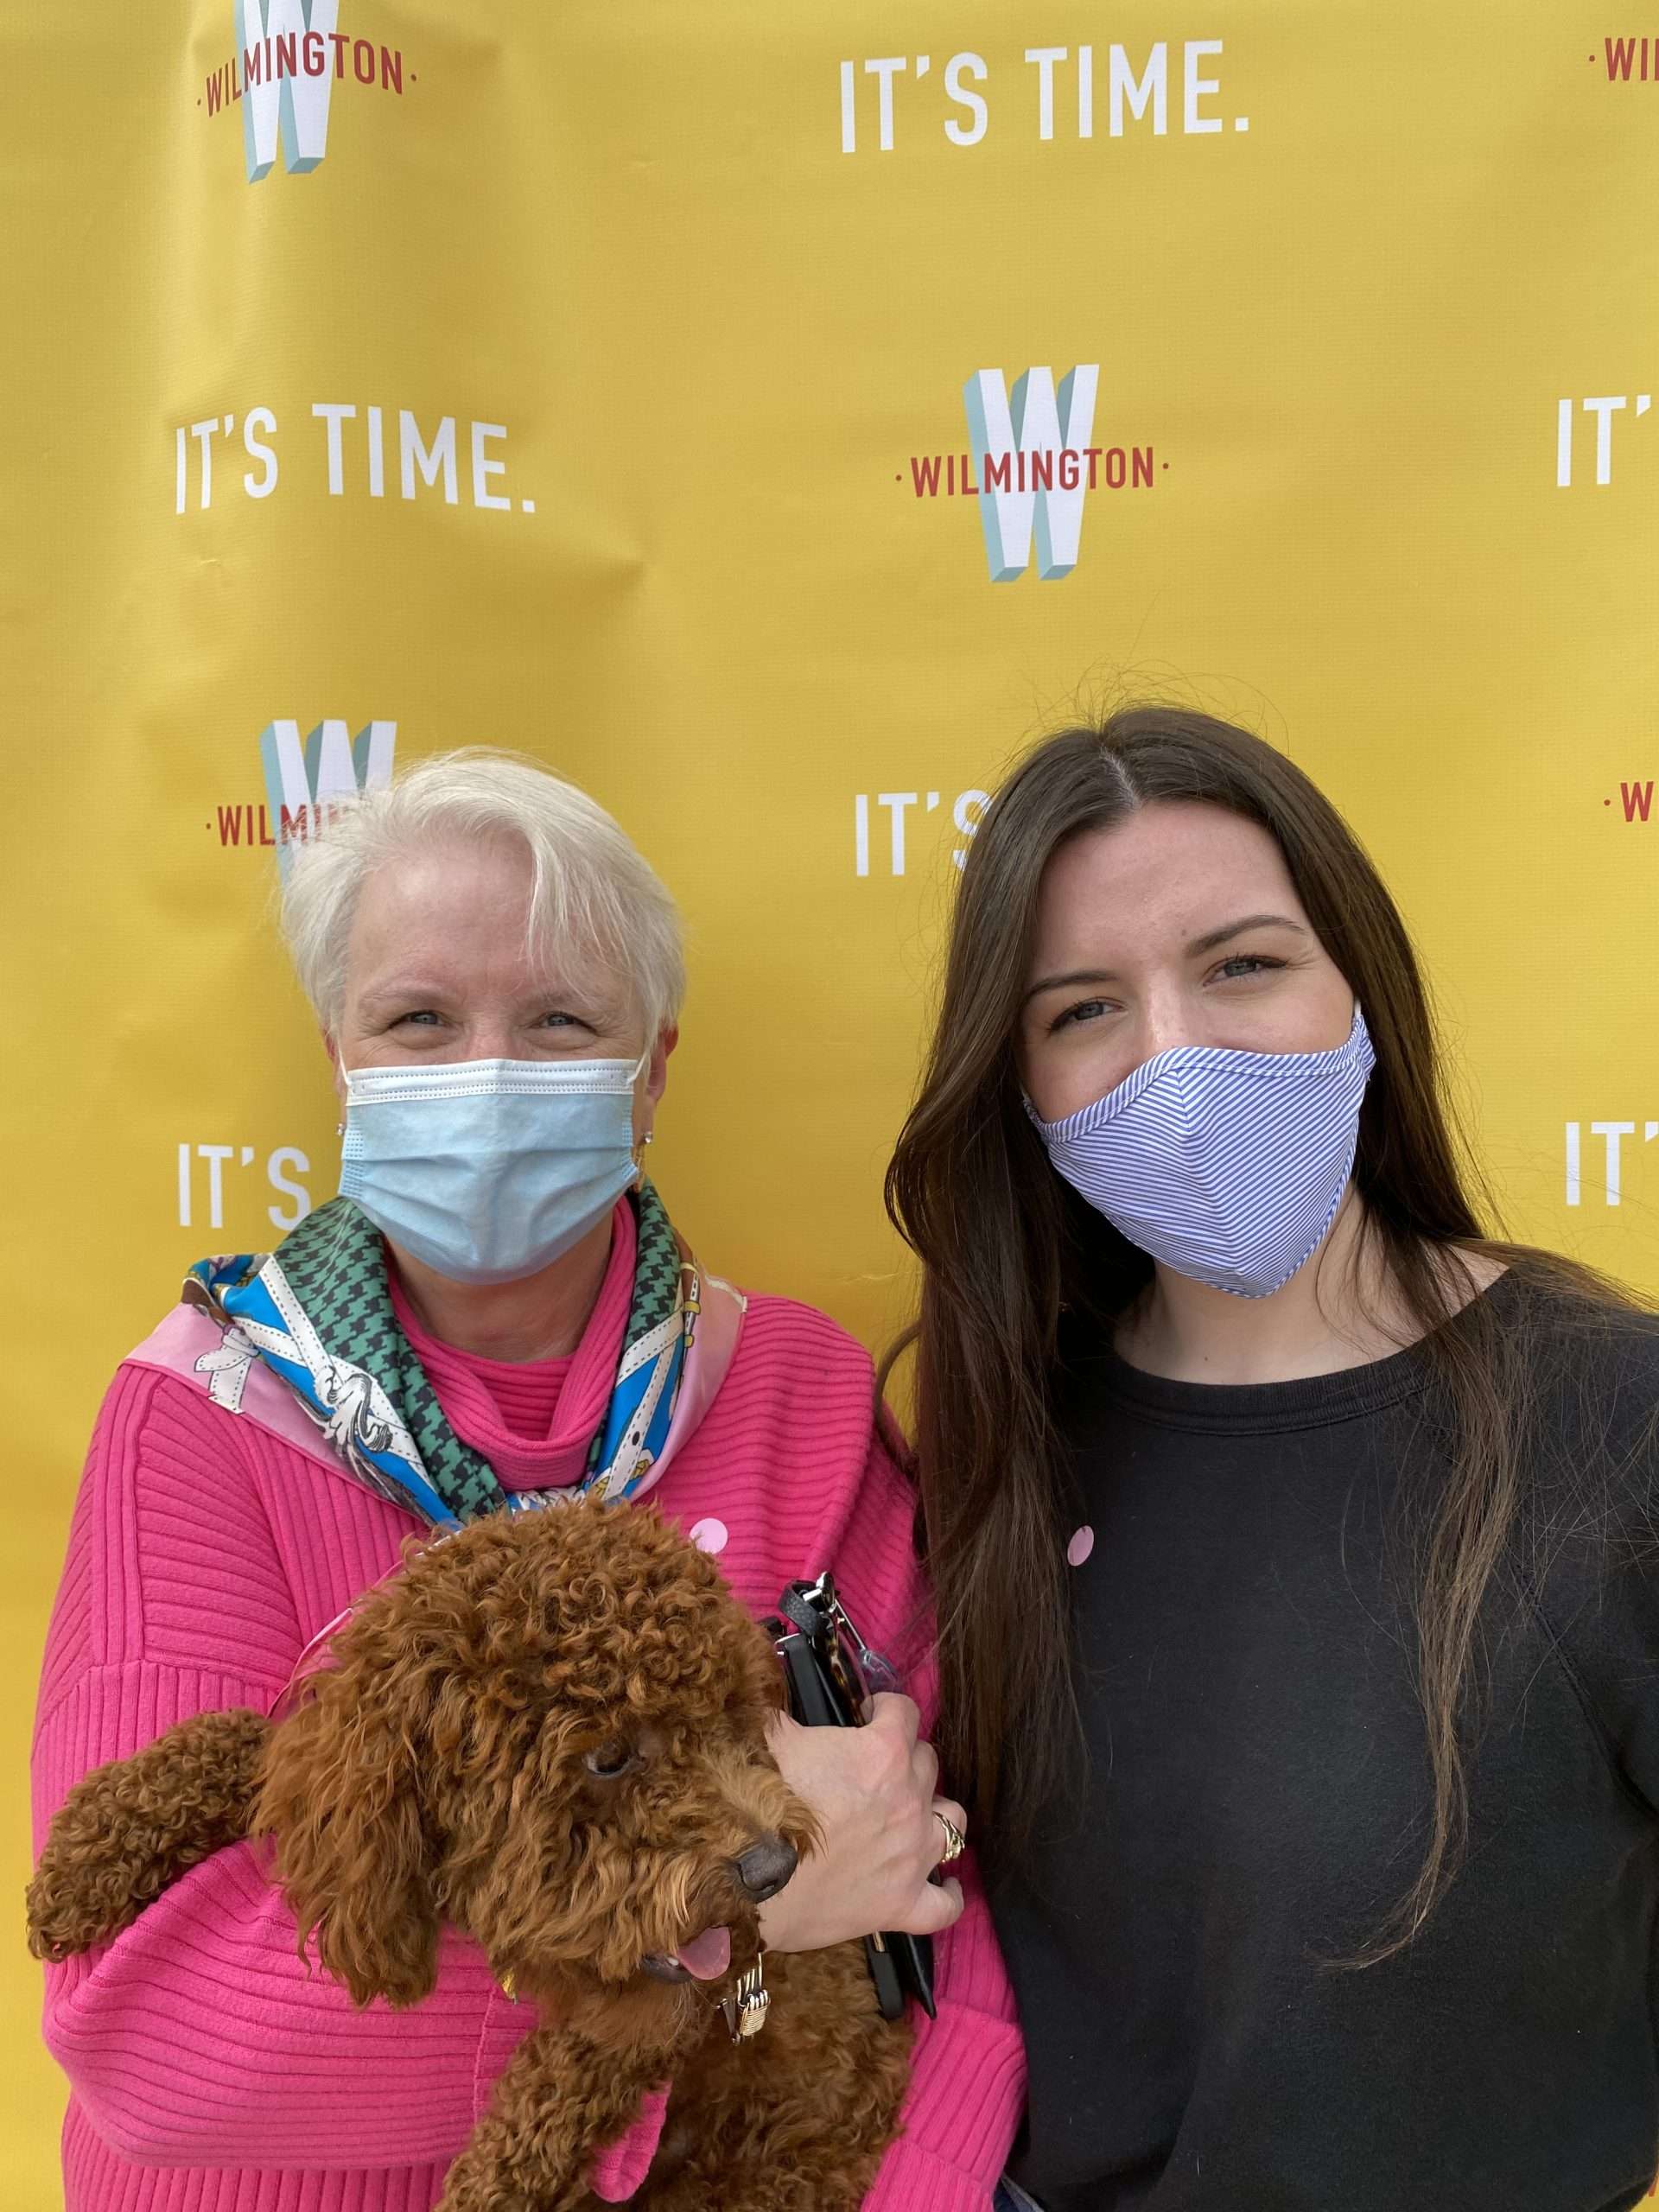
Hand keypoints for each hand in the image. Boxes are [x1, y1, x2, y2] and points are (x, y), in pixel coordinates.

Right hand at [756, 1693, 966, 1954]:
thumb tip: (775, 1693)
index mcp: (883, 1752)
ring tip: (911, 1816)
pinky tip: (945, 1886)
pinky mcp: (904, 1903)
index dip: (885, 1709)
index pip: (905, 1712)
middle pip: (928, 1762)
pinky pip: (946, 1903)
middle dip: (904, 1760)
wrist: (746, 1878)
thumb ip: (788, 1711)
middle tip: (873, 1772)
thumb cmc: (759, 1801)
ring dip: (934, 1812)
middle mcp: (908, 1798)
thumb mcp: (770, 1736)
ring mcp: (912, 1853)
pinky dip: (948, 1894)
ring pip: (952, 1820)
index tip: (868, 1718)